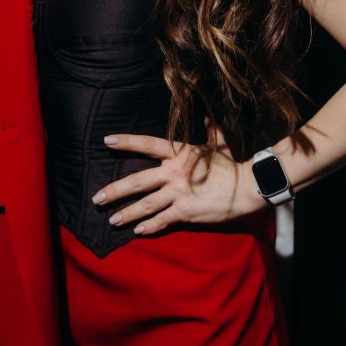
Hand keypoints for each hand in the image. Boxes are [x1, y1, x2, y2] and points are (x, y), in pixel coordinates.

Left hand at [91, 119, 267, 236]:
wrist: (249, 186)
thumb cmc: (233, 165)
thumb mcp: (220, 145)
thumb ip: (210, 130)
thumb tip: (207, 115)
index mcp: (180, 153)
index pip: (148, 145)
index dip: (127, 142)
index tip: (106, 141)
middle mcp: (175, 172)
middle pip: (138, 181)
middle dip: (115, 190)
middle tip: (97, 198)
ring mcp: (179, 193)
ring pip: (146, 205)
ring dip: (127, 213)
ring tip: (112, 220)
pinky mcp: (186, 212)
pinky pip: (162, 220)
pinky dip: (149, 227)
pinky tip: (137, 231)